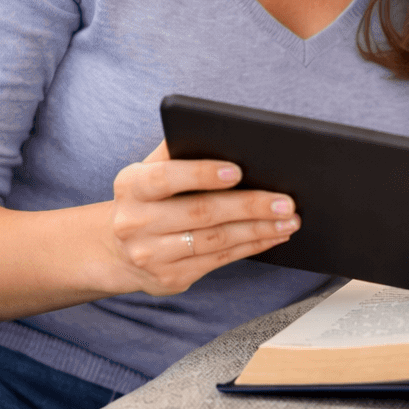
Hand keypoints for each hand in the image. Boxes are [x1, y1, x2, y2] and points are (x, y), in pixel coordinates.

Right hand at [104, 141, 300, 295]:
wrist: (119, 251)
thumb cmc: (148, 199)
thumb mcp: (149, 172)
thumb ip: (176, 151)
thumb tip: (221, 130)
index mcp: (131, 186)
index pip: (166, 177)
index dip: (201, 174)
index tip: (238, 170)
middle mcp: (135, 223)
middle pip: (201, 213)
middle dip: (249, 206)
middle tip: (285, 201)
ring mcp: (151, 255)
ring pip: (215, 240)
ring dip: (259, 230)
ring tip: (289, 219)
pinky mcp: (170, 278)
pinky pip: (219, 260)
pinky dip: (252, 247)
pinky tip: (274, 235)